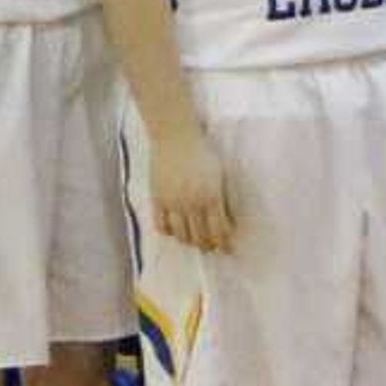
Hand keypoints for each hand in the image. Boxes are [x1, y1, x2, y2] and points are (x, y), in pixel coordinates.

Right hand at [146, 125, 235, 252]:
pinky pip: (161, 224)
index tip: (228, 248)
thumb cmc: (201, 151)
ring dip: (189, 241)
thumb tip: (225, 218)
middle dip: (208, 245)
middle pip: (200, 236)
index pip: (219, 229)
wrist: (175, 136)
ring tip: (194, 242)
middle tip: (212, 248)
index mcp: (211, 196)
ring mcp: (173, 202)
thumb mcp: (219, 173)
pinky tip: (174, 232)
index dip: (224, 242)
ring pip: (181, 234)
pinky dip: (168, 232)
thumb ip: (220, 197)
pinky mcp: (157, 198)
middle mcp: (192, 202)